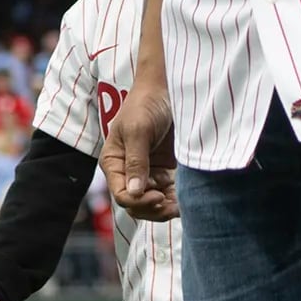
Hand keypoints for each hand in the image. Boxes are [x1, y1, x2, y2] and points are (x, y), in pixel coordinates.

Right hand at [105, 78, 178, 220]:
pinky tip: (187, 200)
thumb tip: (134, 192)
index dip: (138, 201)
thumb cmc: (146, 104)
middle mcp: (128, 172)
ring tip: (181, 206)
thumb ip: (136, 161)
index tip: (157, 196)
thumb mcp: (138, 130)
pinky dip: (176, 200)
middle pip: (136, 204)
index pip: (121, 194)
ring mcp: (147, 173)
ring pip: (153, 204)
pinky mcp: (164, 172)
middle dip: (153, 209)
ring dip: (165, 209)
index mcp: (114, 163)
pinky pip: (168, 194)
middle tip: (171, 206)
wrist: (167, 90)